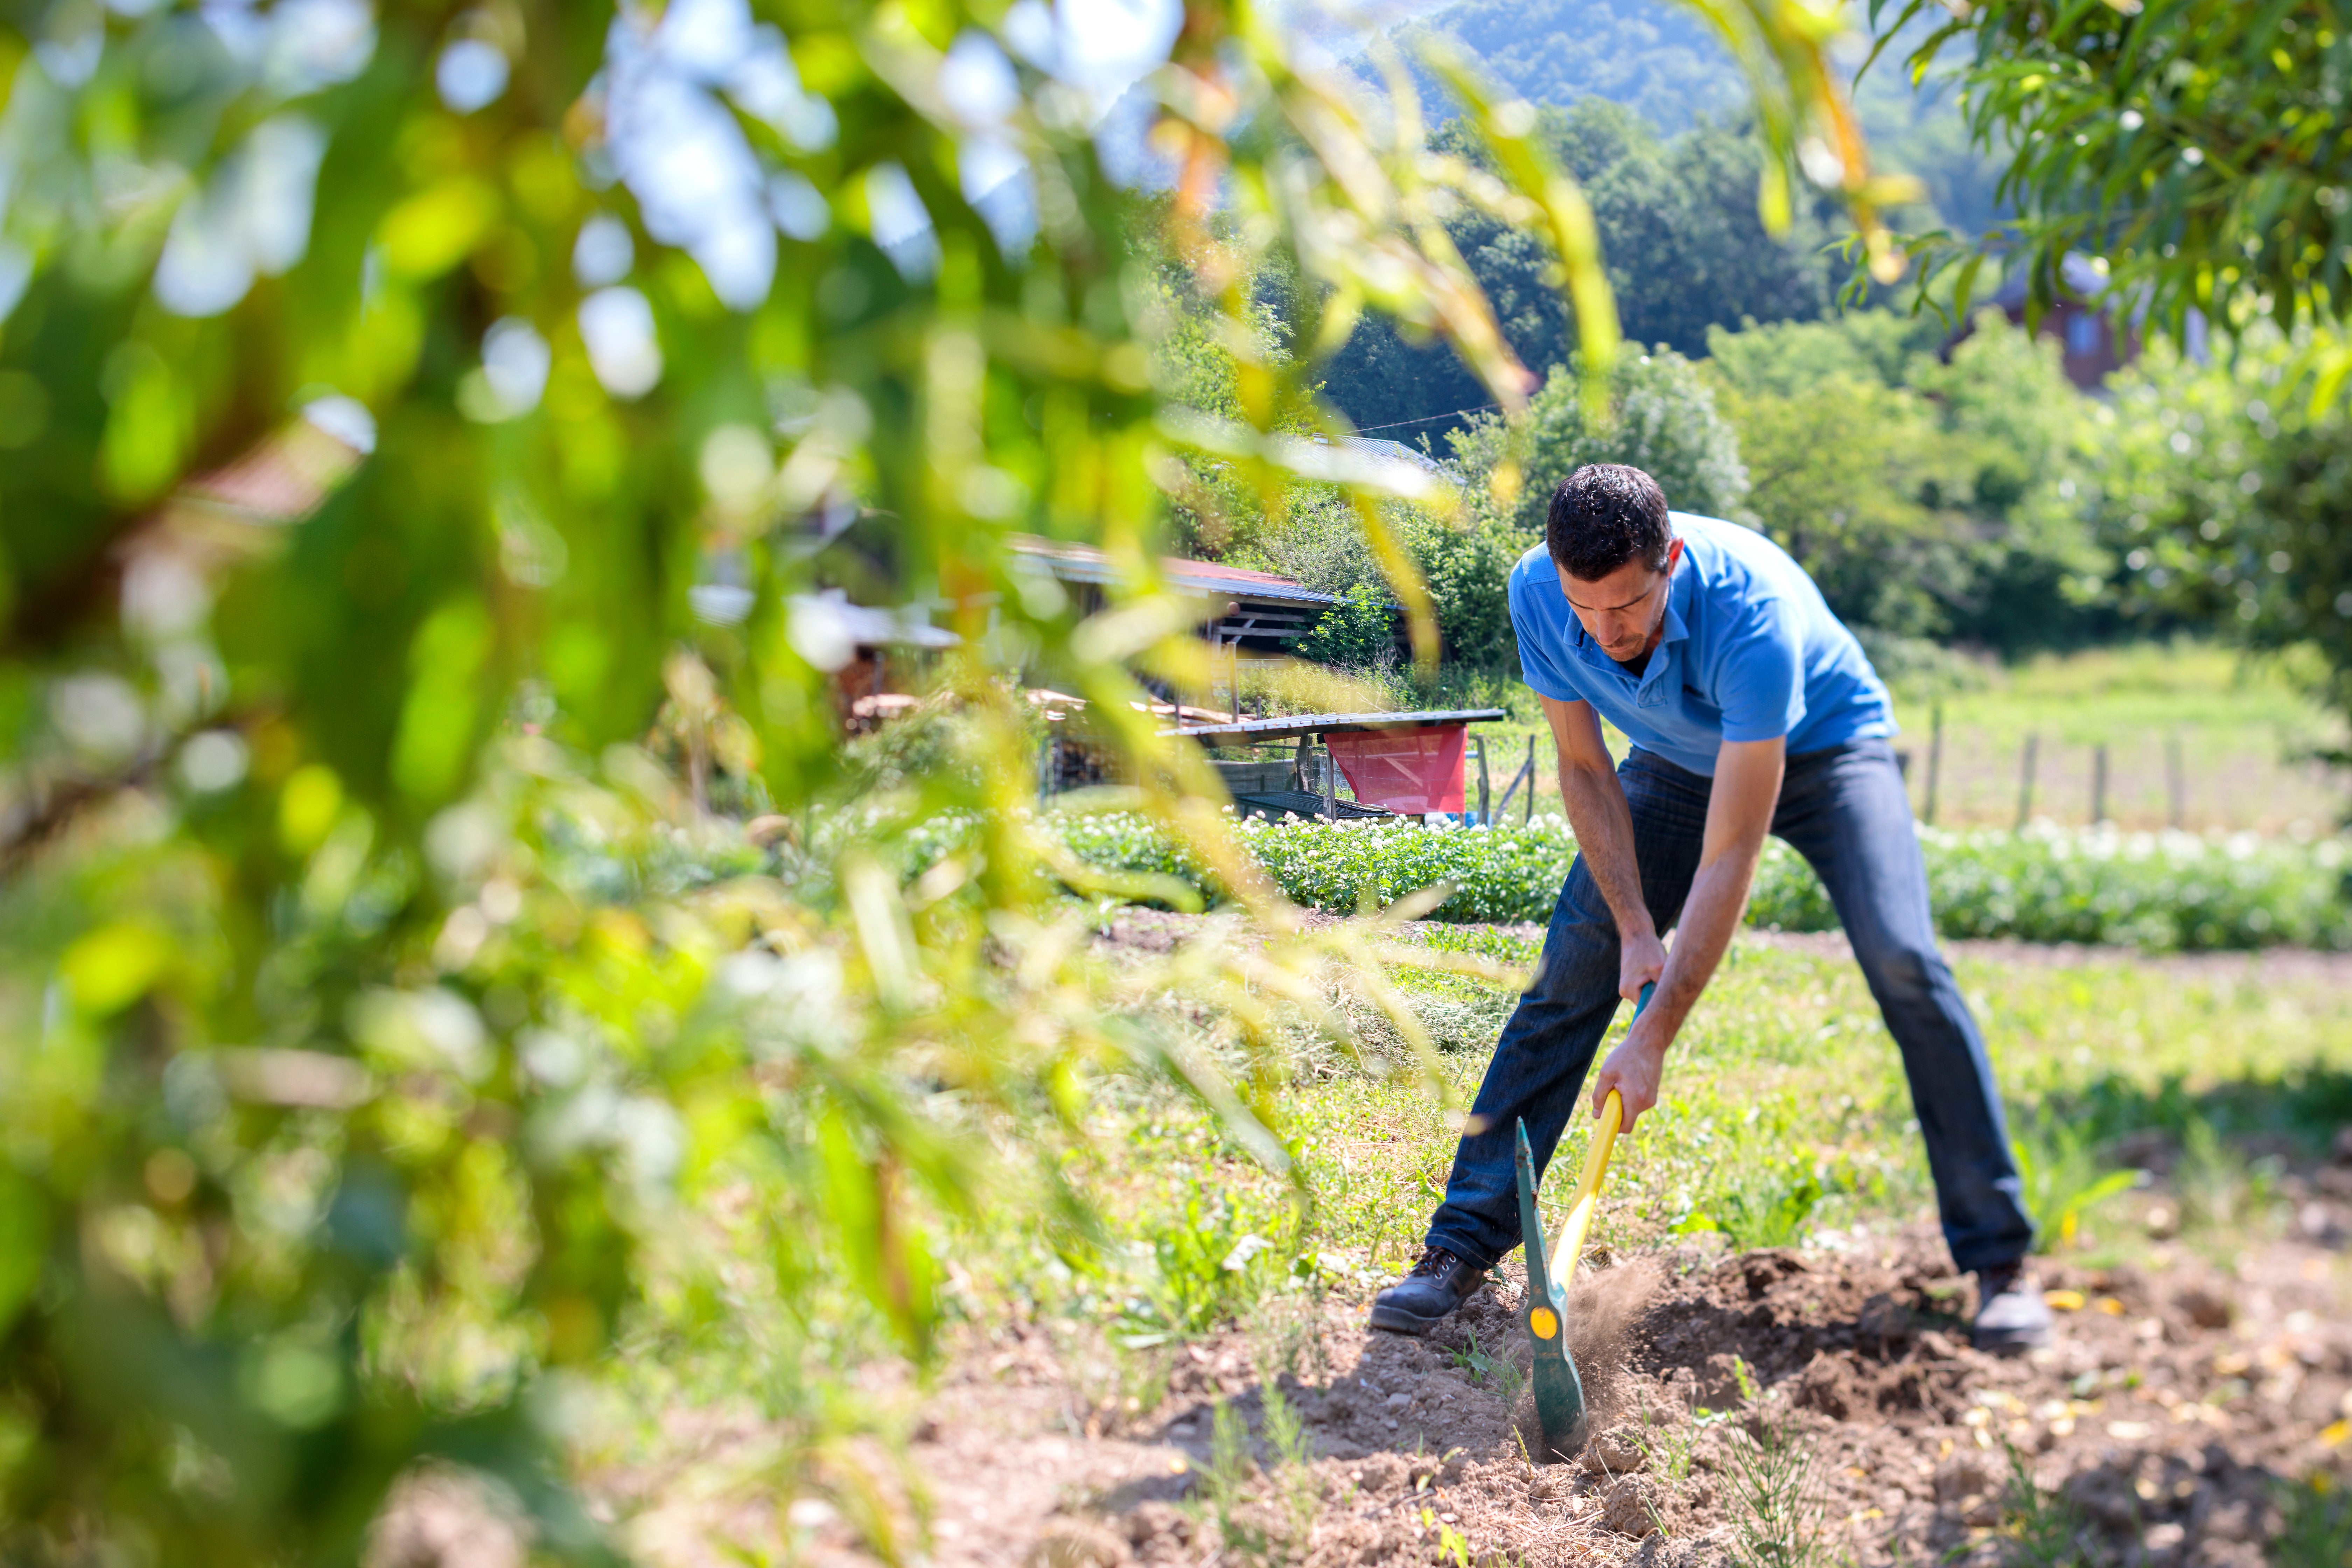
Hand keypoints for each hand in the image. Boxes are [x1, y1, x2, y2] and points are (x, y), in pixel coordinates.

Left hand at [1591, 1014, 1666, 1131]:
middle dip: (1616, 1109)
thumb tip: (1597, 1115)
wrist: (1648, 1042)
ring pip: (1631, 1109)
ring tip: (1622, 1079)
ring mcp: (1652, 1099)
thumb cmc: (1625, 1056)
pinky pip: (1636, 1102)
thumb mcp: (1606, 1073)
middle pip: (1627, 1118)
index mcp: (1636, 1100)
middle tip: (1611, 1089)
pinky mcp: (1653, 1094)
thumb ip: (1599, 1096)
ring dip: (1622, 1100)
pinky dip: (1629, 1095)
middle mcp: (1647, 1103)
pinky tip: (1629, 1078)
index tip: (1603, 1119)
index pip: (1625, 1127)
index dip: (1612, 1126)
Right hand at [1618, 928, 1665, 1003]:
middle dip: (1659, 993)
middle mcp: (1624, 991)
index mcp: (1628, 991)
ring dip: (1657, 985)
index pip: (1648, 1008)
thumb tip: (1670, 1002)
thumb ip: (1662, 987)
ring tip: (1660, 971)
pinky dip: (1653, 979)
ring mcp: (1626, 985)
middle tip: (1667, 979)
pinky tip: (1656, 968)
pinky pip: (1645, 985)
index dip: (1661, 1005)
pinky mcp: (1631, 978)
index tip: (1672, 998)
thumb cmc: (1648, 948)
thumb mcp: (1659, 968)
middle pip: (1647, 1001)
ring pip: (1648, 993)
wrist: (1637, 932)